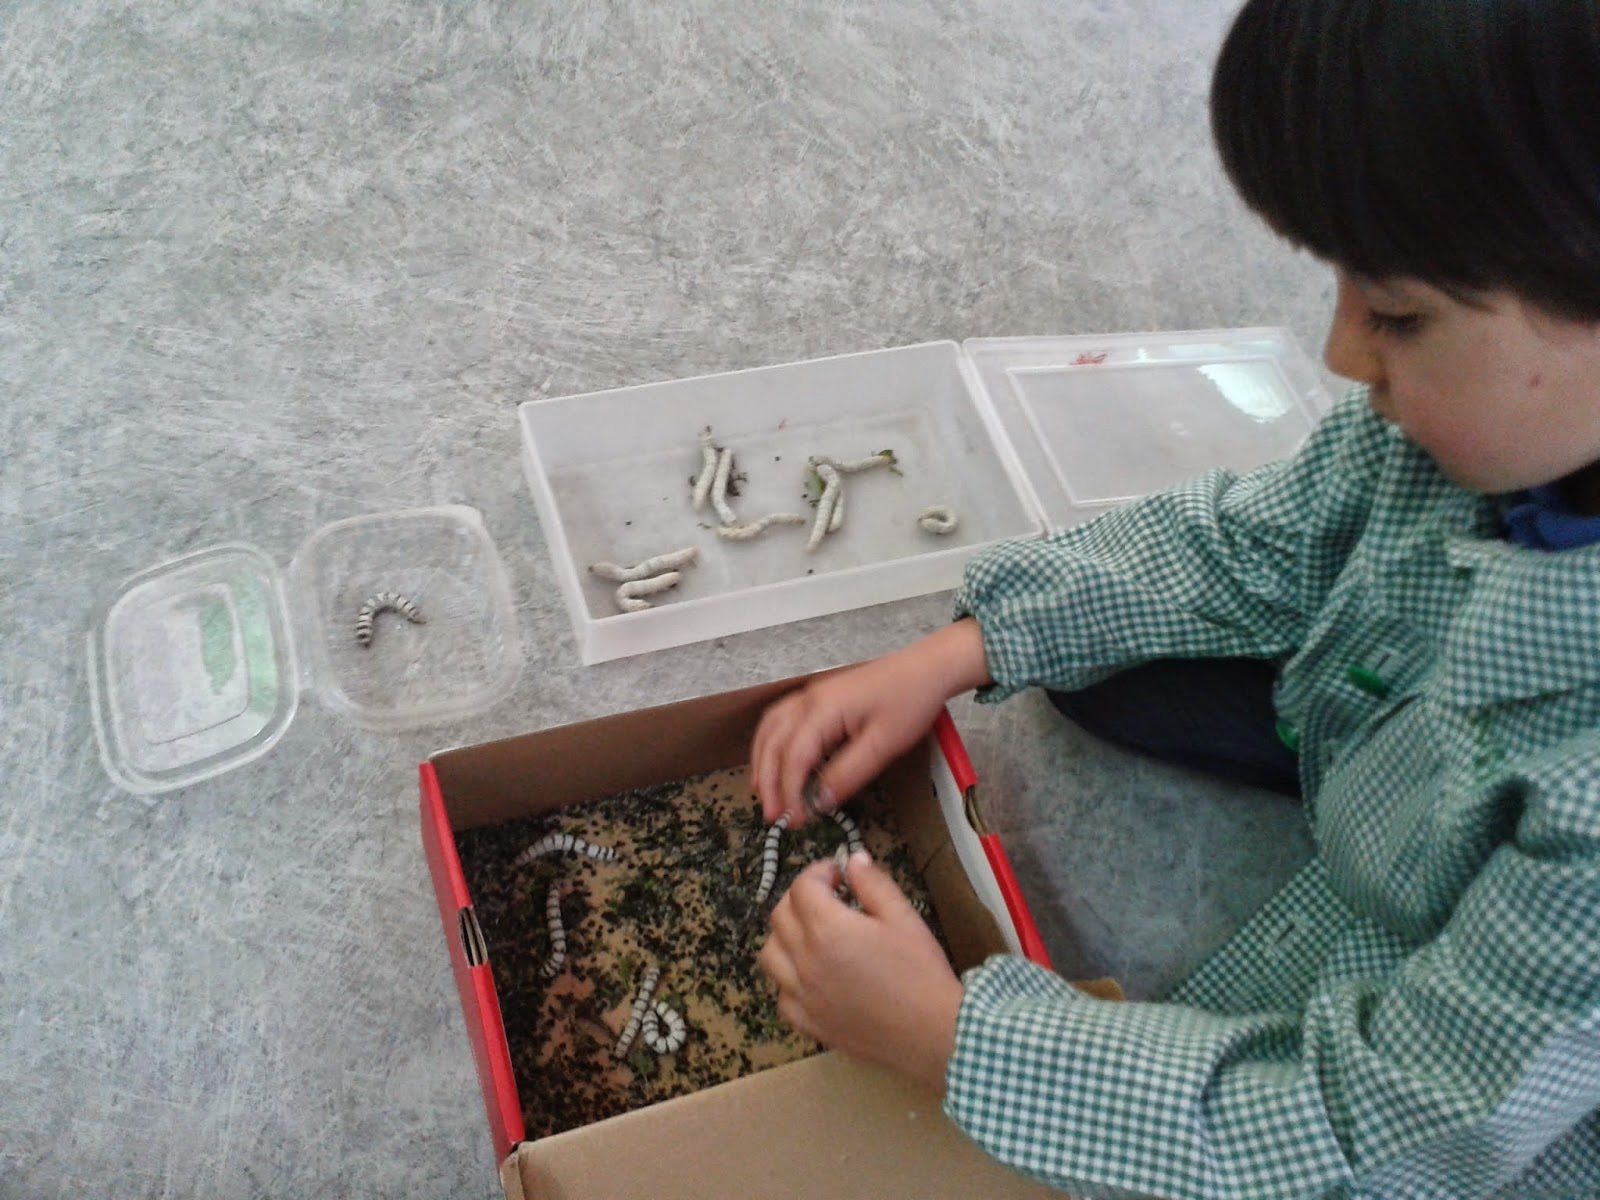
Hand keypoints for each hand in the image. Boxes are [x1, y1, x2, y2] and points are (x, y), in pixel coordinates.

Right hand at [751, 619, 991, 826]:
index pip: (793, 757)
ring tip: (763, 793)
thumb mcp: (883, 745)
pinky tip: (774, 759)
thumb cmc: (909, 702)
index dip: (789, 792)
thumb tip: (819, 803)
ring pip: (769, 729)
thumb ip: (848, 775)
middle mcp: (807, 700)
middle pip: (773, 743)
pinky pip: (779, 719)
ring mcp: (809, 695)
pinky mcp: (818, 696)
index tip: (796, 821)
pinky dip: (770, 743)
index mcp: (822, 710)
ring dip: (762, 761)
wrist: (927, 667)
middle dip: (768, 782)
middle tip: (773, 816)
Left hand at [758, 852, 962, 1095]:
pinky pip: (781, 995)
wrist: (934, 1034)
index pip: (802, 887)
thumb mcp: (903, 917)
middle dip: (800, 899)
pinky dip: (789, 980)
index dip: (819, 873)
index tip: (839, 876)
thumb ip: (873, 884)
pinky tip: (813, 977)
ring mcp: (801, 996)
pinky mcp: (807, 1024)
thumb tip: (853, 860)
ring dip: (786, 937)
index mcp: (827, 929)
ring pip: (770, 954)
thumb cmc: (921, 972)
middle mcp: (805, 960)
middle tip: (829, 900)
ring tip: (814, 936)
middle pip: (780, 916)